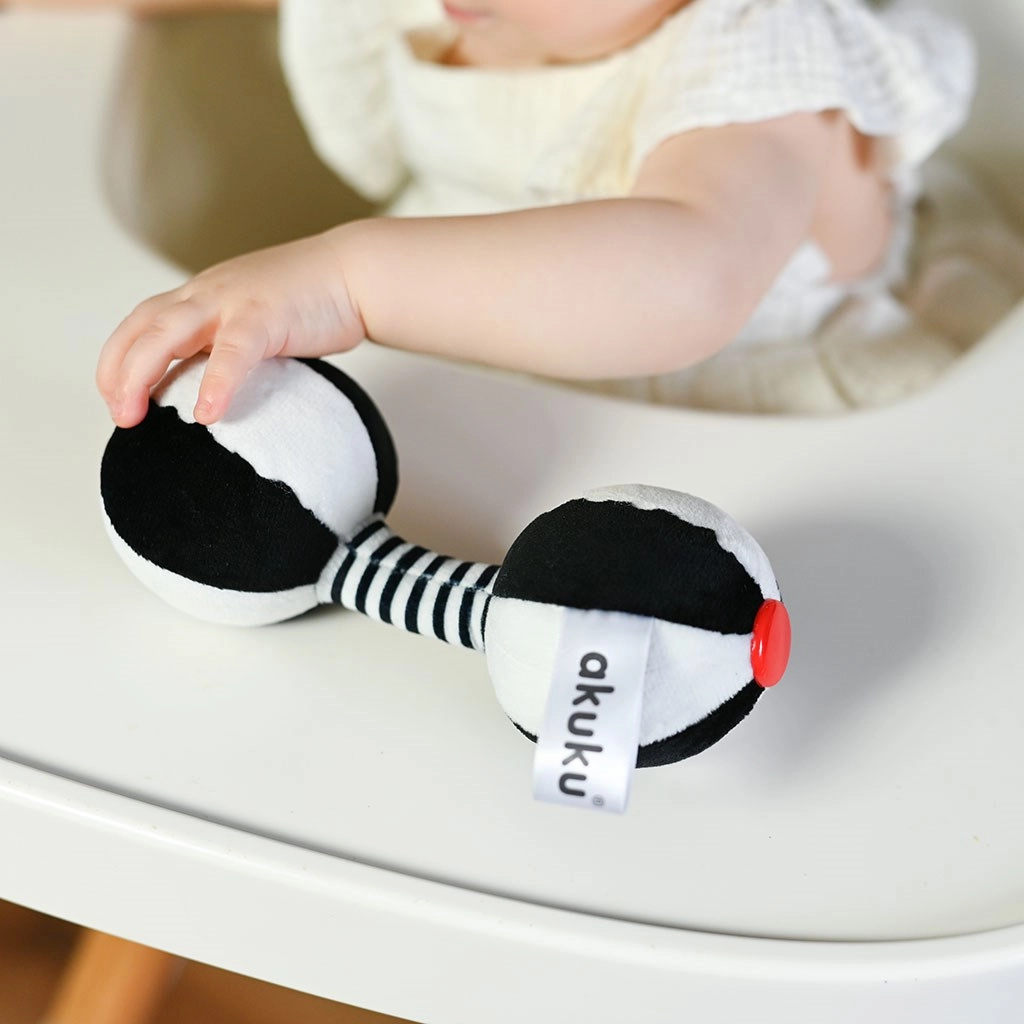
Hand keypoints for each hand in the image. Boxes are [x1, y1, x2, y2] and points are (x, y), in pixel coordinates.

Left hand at [97, 230, 363, 427]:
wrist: (357, 273)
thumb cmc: (313, 302)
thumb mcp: (255, 321)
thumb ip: (229, 346)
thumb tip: (212, 391)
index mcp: (202, 296)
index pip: (141, 324)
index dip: (119, 362)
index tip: (118, 400)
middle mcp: (206, 294)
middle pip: (142, 328)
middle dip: (119, 373)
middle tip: (120, 417)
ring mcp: (232, 301)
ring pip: (167, 333)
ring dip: (142, 374)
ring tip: (136, 415)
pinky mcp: (265, 315)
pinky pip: (232, 352)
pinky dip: (216, 383)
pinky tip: (207, 413)